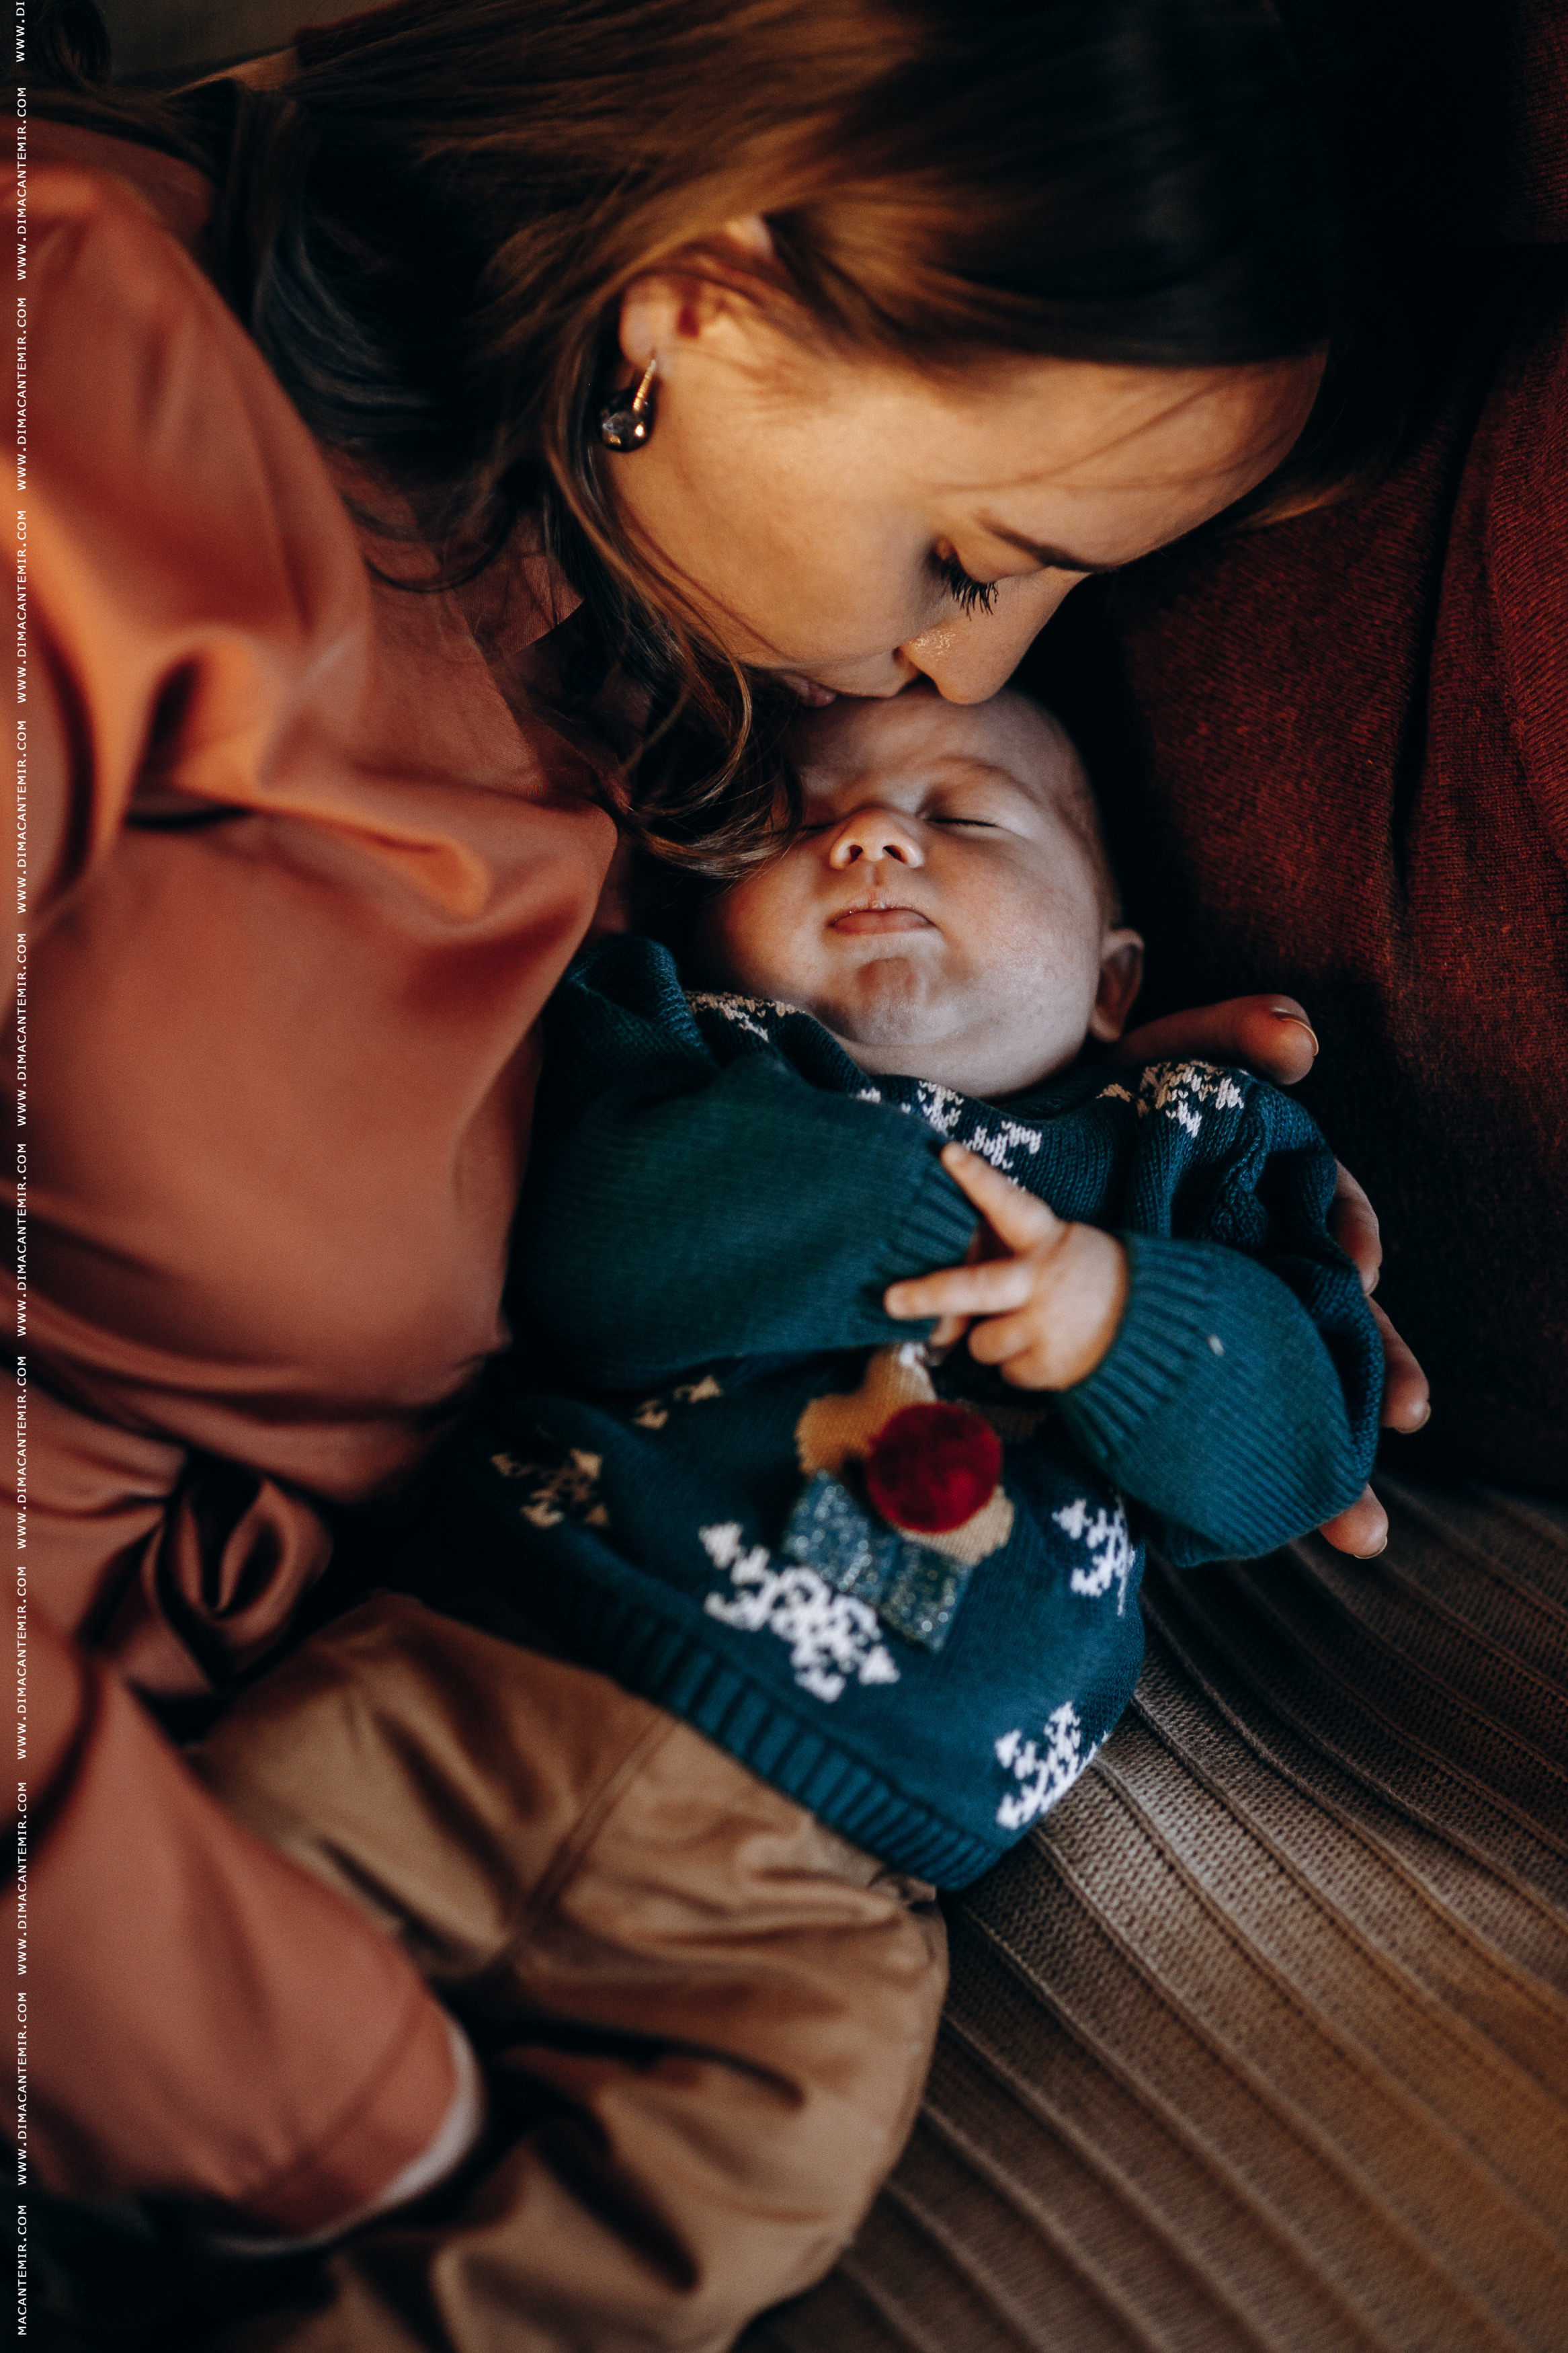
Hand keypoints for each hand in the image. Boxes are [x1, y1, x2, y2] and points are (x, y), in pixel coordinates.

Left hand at [885, 1145, 1126, 1389]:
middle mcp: (1042, 1283)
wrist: (1155, 1334)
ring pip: (981, 1342)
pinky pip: (1006, 1372)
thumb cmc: (1094, 1283)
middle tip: (891, 1300)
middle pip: (973, 1289)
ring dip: (996, 1341)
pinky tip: (1050, 1351)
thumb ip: (1018, 1258)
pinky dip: (1020, 1366)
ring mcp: (1045, 1327)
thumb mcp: (1067, 1249)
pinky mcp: (1050, 1367)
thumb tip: (958, 1285)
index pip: (1010, 1205)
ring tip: (1033, 1329)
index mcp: (1048, 1242)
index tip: (947, 1154)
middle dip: (928, 1295)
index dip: (978, 1181)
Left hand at [1112, 993, 1430, 1560]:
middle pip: (1325, 1326)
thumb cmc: (1104, 1103)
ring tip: (1357, 1523)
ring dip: (1316, 1454)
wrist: (1005, 1147)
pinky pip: (1180, 1412)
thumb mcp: (1165, 1056)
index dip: (1355, 1240)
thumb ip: (1232, 1032)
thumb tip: (1302, 1039)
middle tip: (1410, 1414)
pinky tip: (1226, 1524)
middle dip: (1375, 1380)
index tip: (1366, 1266)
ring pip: (1270, 1387)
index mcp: (1266, 1201)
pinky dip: (1201, 1473)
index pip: (1334, 1220)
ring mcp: (1198, 1317)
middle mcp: (1247, 1267)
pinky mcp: (1144, 1356)